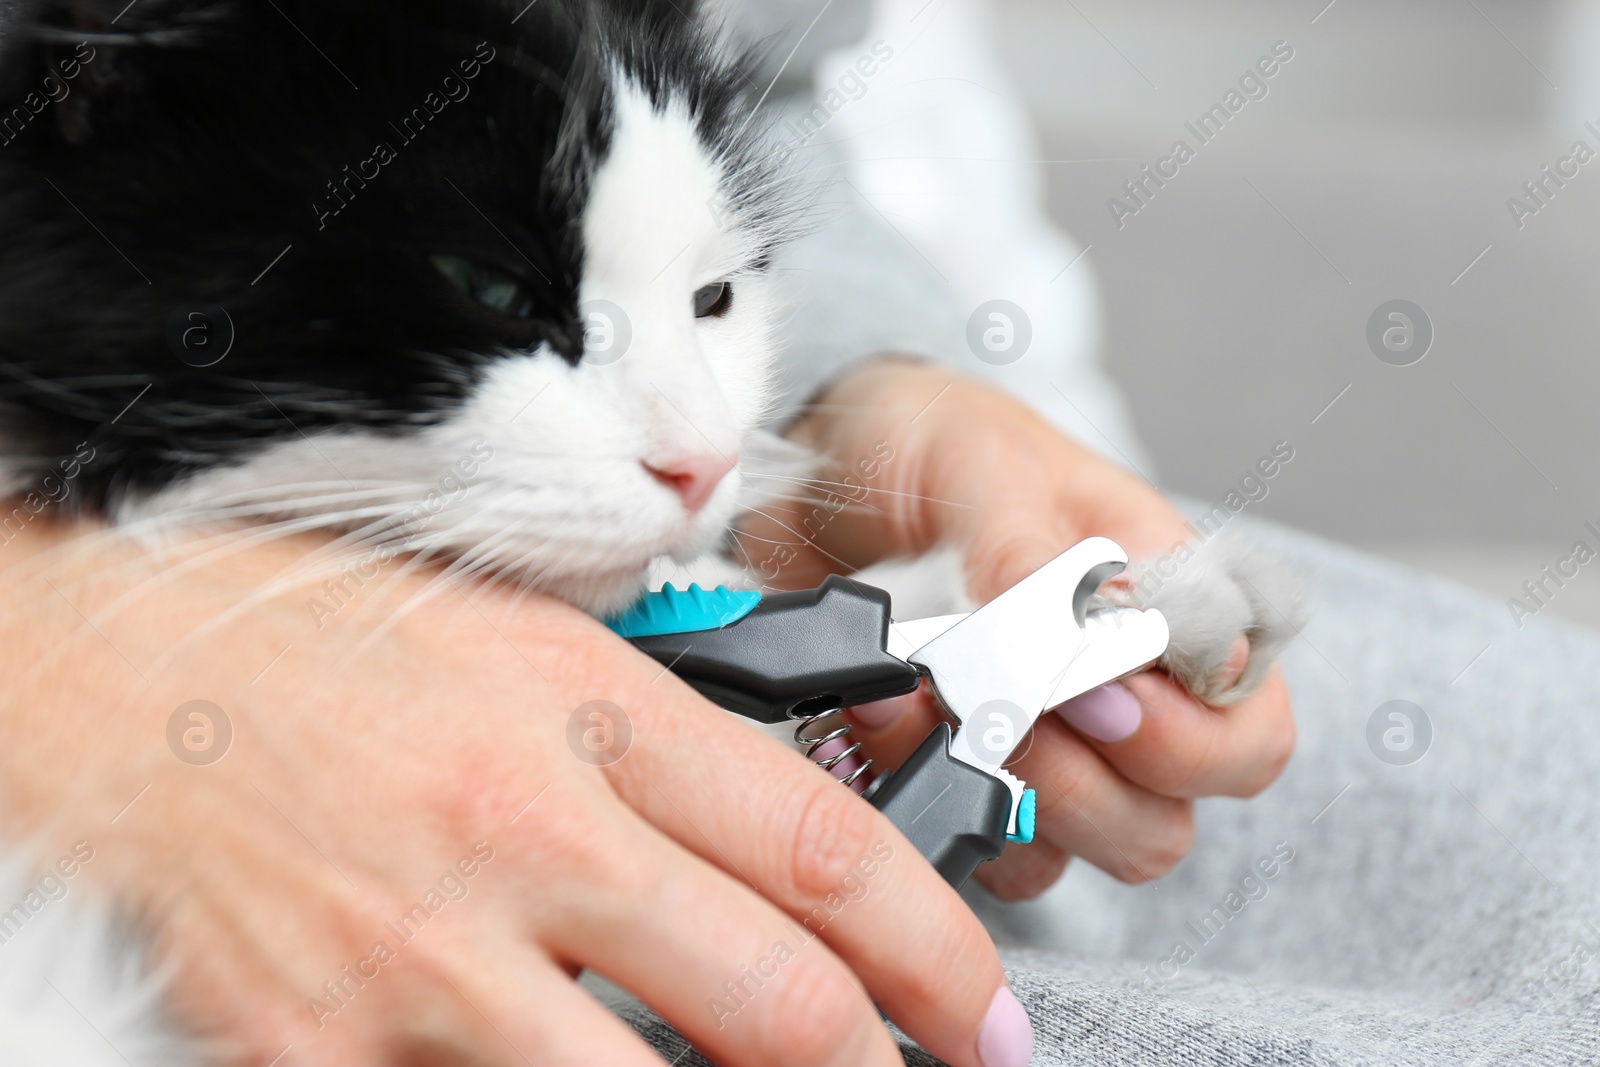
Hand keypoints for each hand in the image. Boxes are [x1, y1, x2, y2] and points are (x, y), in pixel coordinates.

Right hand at [0, 522, 1032, 1065]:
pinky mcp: (321, 1044)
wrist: (121, 670)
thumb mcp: (530, 637)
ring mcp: (421, 954)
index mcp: (591, 710)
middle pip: (775, 1001)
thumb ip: (665, 734)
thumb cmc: (331, 634)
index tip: (982, 1006)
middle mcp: (524, 834)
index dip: (941, 950)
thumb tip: (788, 842)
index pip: (826, 850)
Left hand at [744, 358, 1295, 899]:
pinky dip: (939, 802)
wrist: (815, 476)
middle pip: (1172, 817)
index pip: (1246, 724)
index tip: (1091, 691)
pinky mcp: (972, 785)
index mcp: (1164, 607)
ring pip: (1083, 853)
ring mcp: (1051, 754)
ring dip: (1009, 794)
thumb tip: (1080, 628)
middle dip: (1085, 781)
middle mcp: (1125, 697)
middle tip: (1004, 706)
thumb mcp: (976, 463)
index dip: (1187, 740)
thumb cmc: (925, 449)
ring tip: (929, 700)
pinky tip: (882, 723)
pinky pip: (993, 854)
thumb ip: (1025, 545)